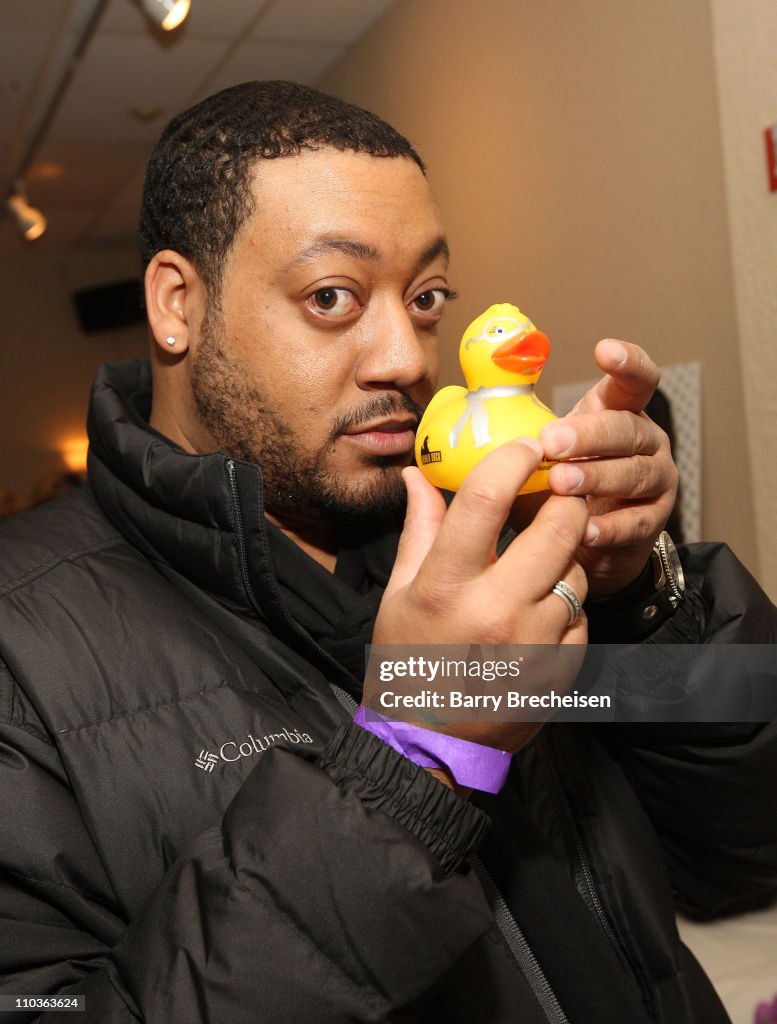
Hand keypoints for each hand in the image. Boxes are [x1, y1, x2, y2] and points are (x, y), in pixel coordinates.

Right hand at [373, 439, 588, 761]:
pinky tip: (540, 613)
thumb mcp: (399, 593)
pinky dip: (566, 604)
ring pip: (576, 569)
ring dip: (565, 555)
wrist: (429, 742)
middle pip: (556, 525)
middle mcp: (493, 610)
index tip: (525, 446)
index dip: (512, 459)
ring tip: (540, 563)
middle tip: (560, 490)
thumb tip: (417, 475)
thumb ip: (419, 530)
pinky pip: (581, 614)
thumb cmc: (407, 662)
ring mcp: (533, 644)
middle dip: (565, 497)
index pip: (485, 498)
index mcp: (444, 586)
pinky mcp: (560, 670)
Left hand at [540, 339, 677, 597]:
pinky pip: (636, 521)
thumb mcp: (539, 453)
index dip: (627, 362)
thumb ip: (518, 432)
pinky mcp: (655, 520)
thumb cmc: (557, 486)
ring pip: (634, 472)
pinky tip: (585, 529)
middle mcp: (646, 440)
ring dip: (596, 477)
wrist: (582, 539)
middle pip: (627, 428)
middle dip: (589, 434)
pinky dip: (610, 526)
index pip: (635, 380)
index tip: (603, 350)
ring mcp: (657, 479)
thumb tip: (472, 409)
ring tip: (560, 484)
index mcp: (619, 412)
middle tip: (552, 442)